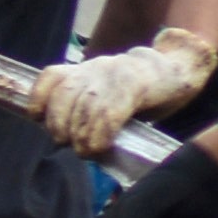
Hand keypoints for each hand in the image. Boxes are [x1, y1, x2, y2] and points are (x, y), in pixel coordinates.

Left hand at [28, 27, 217, 157]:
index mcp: (86, 69)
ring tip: (87, 150)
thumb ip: (83, 108)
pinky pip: (108, 114)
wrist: (181, 71)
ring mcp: (116, 74)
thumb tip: (62, 139)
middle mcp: (97, 67)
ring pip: (85, 108)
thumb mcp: (106, 94)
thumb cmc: (142, 92)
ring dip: (81, 137)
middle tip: (69, 143)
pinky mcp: (136, 85)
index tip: (37, 119)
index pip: (51, 77)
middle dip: (60, 125)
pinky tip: (101, 147)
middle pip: (64, 96)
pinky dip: (100, 136)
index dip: (38, 100)